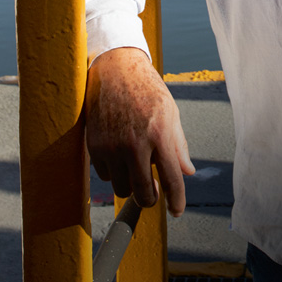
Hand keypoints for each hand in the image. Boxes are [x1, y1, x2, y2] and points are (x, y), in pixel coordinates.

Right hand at [85, 47, 194, 215]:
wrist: (115, 69)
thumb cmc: (147, 89)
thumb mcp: (170, 112)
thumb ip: (178, 145)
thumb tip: (187, 172)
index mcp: (159, 135)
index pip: (171, 179)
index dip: (176, 201)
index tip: (177, 211)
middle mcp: (135, 145)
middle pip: (142, 194)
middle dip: (150, 199)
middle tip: (154, 192)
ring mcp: (112, 147)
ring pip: (122, 188)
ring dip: (130, 184)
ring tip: (136, 164)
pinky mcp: (94, 147)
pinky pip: (105, 176)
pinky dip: (114, 172)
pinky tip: (120, 154)